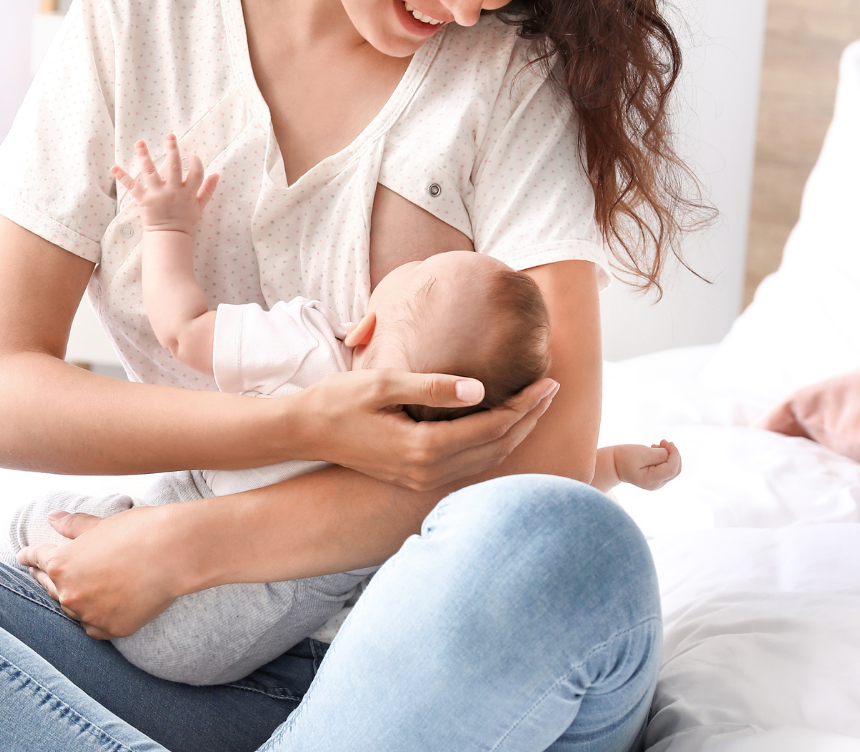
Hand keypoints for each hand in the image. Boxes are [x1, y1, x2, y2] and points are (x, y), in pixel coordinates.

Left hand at [18, 506, 187, 638]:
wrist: (172, 553)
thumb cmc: (137, 531)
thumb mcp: (100, 524)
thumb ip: (73, 525)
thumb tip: (53, 518)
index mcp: (61, 563)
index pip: (37, 559)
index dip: (28, 556)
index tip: (21, 557)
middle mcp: (69, 593)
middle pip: (50, 587)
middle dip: (44, 578)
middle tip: (38, 573)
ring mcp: (89, 614)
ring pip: (72, 610)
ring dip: (71, 600)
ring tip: (73, 592)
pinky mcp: (111, 629)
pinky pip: (94, 626)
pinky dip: (93, 618)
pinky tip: (95, 612)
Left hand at [110, 135, 216, 233]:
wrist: (169, 236)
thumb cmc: (185, 220)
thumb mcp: (200, 206)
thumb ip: (208, 190)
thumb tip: (217, 174)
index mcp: (188, 192)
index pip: (196, 172)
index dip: (196, 162)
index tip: (192, 156)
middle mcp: (173, 191)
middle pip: (173, 166)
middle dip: (172, 149)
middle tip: (169, 136)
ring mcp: (157, 194)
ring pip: (151, 172)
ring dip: (145, 156)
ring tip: (140, 143)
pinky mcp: (144, 199)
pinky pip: (133, 186)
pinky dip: (123, 177)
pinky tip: (114, 168)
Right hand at [282, 370, 559, 490]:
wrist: (305, 431)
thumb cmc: (341, 400)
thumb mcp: (384, 383)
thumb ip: (432, 386)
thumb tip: (480, 387)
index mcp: (424, 447)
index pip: (492, 427)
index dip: (525, 405)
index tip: (547, 380)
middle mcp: (428, 471)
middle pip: (497, 448)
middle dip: (530, 418)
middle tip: (553, 389)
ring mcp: (422, 480)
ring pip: (486, 462)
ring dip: (516, 434)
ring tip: (537, 405)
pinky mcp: (417, 478)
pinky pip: (469, 466)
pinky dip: (494, 447)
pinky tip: (503, 428)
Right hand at [610, 440, 681, 490]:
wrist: (614, 465)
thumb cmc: (625, 457)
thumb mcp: (641, 453)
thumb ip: (658, 454)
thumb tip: (672, 453)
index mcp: (650, 479)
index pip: (671, 469)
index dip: (674, 455)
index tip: (668, 442)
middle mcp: (656, 484)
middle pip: (675, 470)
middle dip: (673, 454)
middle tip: (662, 441)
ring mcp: (657, 483)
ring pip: (673, 469)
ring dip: (670, 455)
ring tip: (657, 445)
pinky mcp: (657, 479)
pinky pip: (668, 468)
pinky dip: (666, 458)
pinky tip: (656, 450)